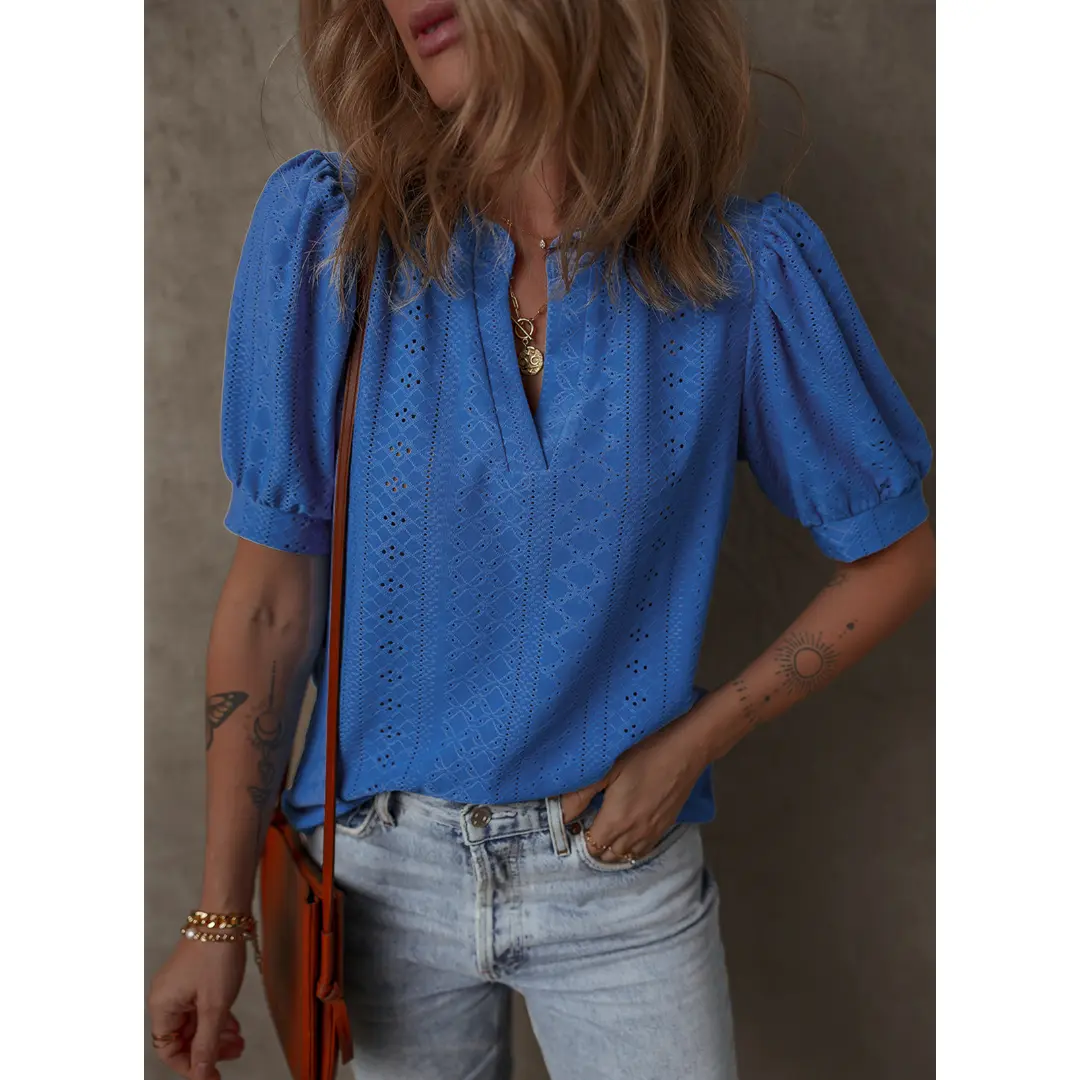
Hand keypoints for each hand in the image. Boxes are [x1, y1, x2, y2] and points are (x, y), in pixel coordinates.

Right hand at [148, 936, 246, 1077]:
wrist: (226, 915)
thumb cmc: (217, 955)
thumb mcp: (215, 1005)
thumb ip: (207, 1043)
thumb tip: (202, 1074)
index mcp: (162, 1006)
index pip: (169, 1050)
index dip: (191, 1066)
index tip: (214, 1075)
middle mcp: (166, 998)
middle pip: (183, 1038)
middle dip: (209, 1050)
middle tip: (234, 1055)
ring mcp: (179, 987)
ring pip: (195, 1023)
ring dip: (216, 1035)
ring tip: (239, 1041)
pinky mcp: (193, 978)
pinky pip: (200, 1007)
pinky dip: (216, 1017)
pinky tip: (233, 1024)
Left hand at [557, 710, 713, 863]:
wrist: (686, 747)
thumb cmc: (645, 752)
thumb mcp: (606, 768)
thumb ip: (580, 795)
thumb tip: (560, 816)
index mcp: (617, 820)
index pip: (591, 846)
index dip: (580, 837)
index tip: (576, 821)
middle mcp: (635, 833)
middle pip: (608, 855)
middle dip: (595, 845)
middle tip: (588, 823)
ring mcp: (653, 831)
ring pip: (627, 854)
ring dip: (614, 847)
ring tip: (606, 828)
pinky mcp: (666, 824)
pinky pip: (645, 848)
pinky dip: (633, 846)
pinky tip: (628, 829)